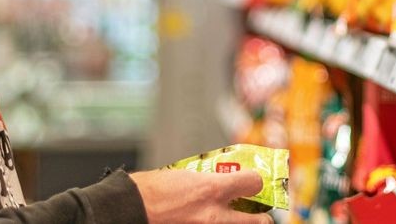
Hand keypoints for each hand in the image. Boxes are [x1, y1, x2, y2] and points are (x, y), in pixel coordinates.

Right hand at [130, 169, 273, 223]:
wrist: (132, 210)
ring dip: (241, 223)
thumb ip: (210, 180)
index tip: (254, 181)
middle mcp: (214, 215)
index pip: (254, 183)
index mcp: (212, 189)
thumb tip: (226, 182)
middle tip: (260, 213)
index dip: (257, 180)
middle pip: (259, 221)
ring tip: (234, 218)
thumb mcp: (187, 176)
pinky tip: (210, 221)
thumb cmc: (153, 191)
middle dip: (263, 217)